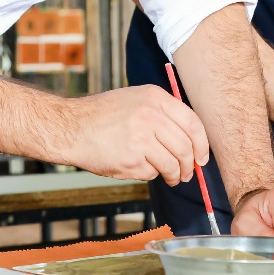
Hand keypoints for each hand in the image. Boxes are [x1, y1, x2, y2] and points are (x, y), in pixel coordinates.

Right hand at [62, 85, 208, 185]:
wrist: (71, 126)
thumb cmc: (103, 115)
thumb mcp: (136, 99)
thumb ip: (163, 114)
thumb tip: (191, 140)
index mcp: (155, 97)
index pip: (193, 123)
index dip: (202, 144)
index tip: (202, 157)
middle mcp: (150, 115)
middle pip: (185, 147)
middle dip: (190, 165)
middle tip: (187, 173)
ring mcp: (141, 137)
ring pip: (172, 163)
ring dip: (174, 175)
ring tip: (171, 177)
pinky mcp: (130, 159)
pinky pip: (152, 173)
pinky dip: (151, 174)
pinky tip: (138, 167)